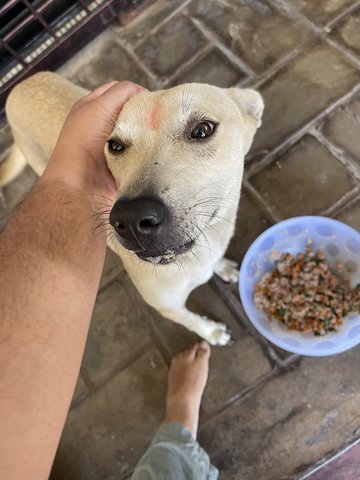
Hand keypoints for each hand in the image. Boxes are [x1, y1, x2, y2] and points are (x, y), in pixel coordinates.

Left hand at [44, 80, 144, 197]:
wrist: (81, 187)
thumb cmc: (83, 144)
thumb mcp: (99, 107)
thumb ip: (122, 92)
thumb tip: (142, 93)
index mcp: (91, 109)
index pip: (118, 91)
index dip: (134, 92)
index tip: (150, 101)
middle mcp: (101, 127)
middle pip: (131, 113)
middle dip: (143, 115)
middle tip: (156, 119)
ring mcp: (113, 147)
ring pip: (138, 134)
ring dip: (146, 135)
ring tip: (155, 136)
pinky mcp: (123, 164)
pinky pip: (140, 153)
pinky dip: (146, 152)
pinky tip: (152, 152)